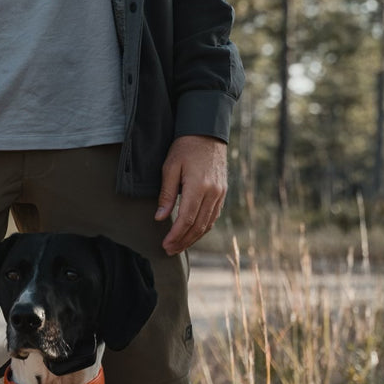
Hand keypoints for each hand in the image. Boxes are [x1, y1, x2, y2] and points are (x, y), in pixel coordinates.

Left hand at [155, 135, 227, 254]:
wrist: (207, 132)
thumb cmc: (185, 147)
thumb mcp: (170, 167)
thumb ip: (166, 194)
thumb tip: (160, 218)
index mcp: (198, 186)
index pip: (186, 219)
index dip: (176, 235)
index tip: (165, 245)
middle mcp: (213, 193)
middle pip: (198, 226)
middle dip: (183, 241)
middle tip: (169, 251)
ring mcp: (220, 193)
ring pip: (208, 224)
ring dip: (193, 238)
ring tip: (179, 246)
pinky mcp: (222, 192)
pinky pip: (213, 216)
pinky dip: (203, 227)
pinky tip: (192, 233)